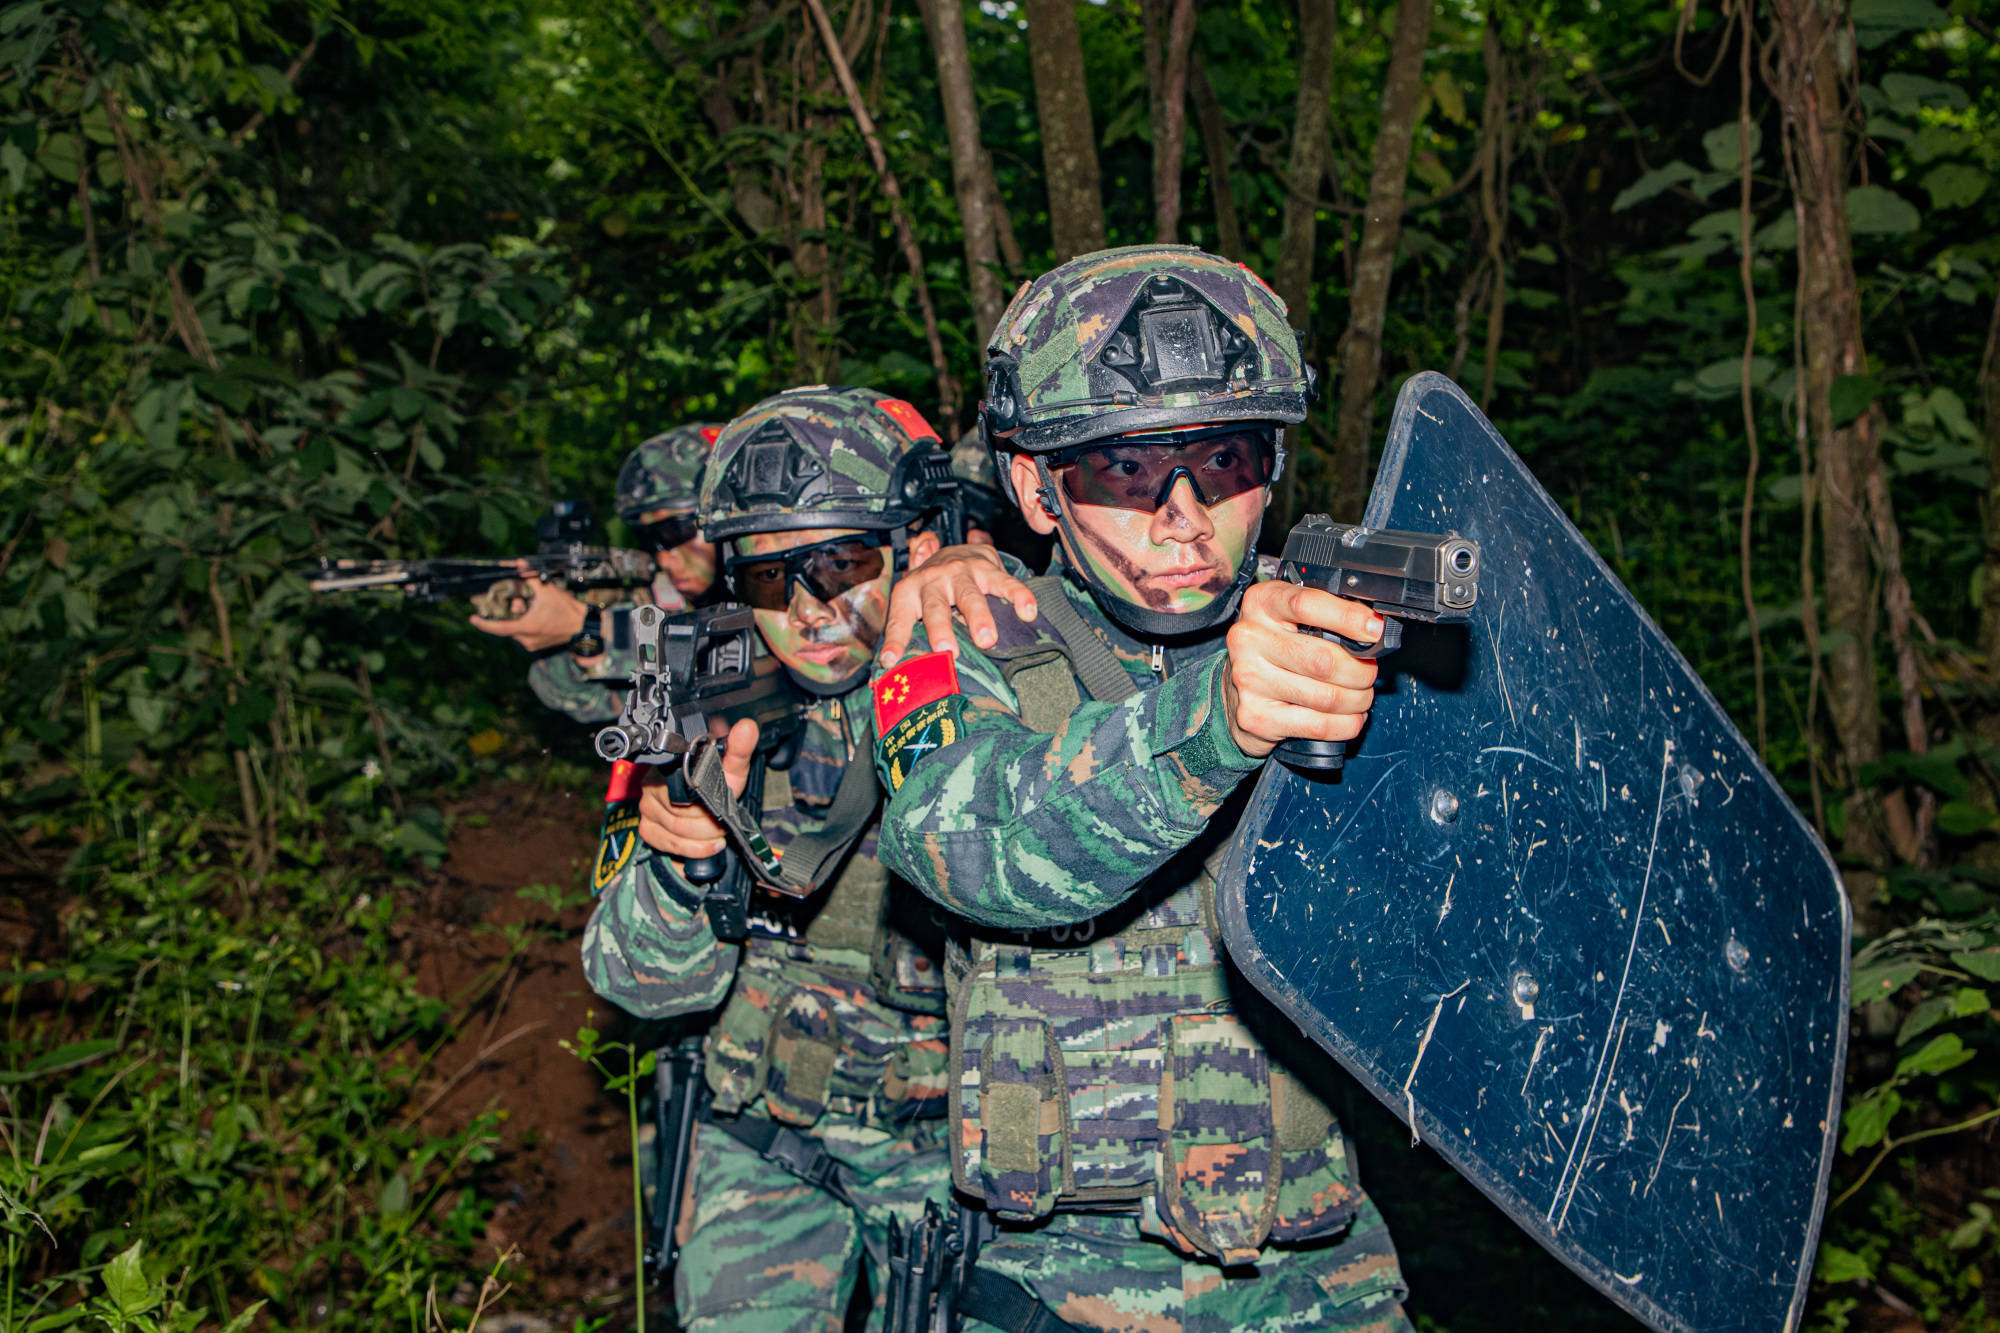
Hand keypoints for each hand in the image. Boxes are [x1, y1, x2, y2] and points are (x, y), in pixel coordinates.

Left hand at [468, 560, 589, 652]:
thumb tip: (521, 564)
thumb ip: (531, 577)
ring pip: (515, 629)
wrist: (584, 627)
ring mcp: (532, 644)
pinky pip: (524, 634)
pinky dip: (524, 623)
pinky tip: (532, 614)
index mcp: (527, 627)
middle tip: (510, 601)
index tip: (473, 618)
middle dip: (506, 612)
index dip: (484, 624)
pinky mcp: (537, 645)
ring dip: (516, 618)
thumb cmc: (567, 611)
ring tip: (526, 606)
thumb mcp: (548, 591)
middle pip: (507, 625)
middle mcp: (527, 639)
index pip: (499, 628)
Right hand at [635, 717, 758, 862]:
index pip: (684, 783)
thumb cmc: (717, 786)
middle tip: (723, 820)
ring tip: (718, 831)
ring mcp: (647, 807)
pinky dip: (693, 848)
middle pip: (681, 812)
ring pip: (676, 829)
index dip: (708, 798)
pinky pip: (668, 843)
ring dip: (704, 836)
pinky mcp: (647, 827)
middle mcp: (653, 783)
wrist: (710, 809)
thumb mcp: (732, 769)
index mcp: (671, 764)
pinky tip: (708, 844)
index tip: (723, 802)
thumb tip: (747, 728)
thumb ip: (739, 750)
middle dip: (710, 821)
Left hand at [880, 544, 1038, 662]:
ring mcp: (961, 572)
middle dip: (940, 627)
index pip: (900, 619)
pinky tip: (1027, 612)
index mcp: (909, 591)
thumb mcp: (913, 605)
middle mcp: (933, 580)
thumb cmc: (931, 589)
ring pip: (970, 595)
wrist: (955, 549)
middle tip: (947, 650)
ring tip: (986, 639)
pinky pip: (1004, 582)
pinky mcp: (987, 567)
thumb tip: (890, 678)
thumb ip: (906, 635)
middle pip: (935, 606)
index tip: (890, 661)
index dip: (895, 640)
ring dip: (978, 616)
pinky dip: (1018, 596)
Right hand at [1221, 582, 1384, 758]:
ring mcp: (1249, 680)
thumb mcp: (1292, 618)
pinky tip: (1348, 716)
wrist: (1237, 690)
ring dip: (1358, 700)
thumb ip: (1327, 615)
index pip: (1306, 605)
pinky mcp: (1256, 717)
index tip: (1374, 630)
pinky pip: (1320, 725)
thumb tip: (1373, 629)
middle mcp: (1248, 639)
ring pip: (1327, 697)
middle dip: (1361, 671)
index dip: (1347, 618)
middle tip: (1368, 673)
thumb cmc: (1276, 650)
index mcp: (1260, 604)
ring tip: (1360, 696)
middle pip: (1323, 660)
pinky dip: (1347, 724)